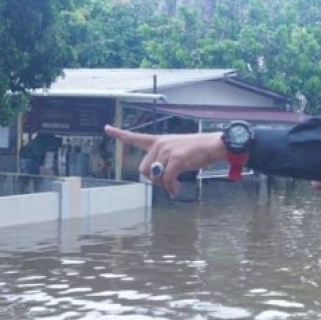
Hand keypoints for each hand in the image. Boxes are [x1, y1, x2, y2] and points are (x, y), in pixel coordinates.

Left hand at [104, 125, 226, 196]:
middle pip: (143, 169)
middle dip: (153, 180)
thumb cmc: (197, 151)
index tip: (106, 128)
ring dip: (163, 185)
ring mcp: (167, 151)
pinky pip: (166, 179)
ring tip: (174, 186)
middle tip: (166, 183)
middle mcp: (160, 144)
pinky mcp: (175, 159)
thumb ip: (164, 163)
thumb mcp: (177, 153)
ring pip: (154, 176)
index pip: (135, 137)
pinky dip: (171, 187)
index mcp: (159, 141)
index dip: (119, 134)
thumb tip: (159, 181)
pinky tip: (175, 190)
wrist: (214, 145)